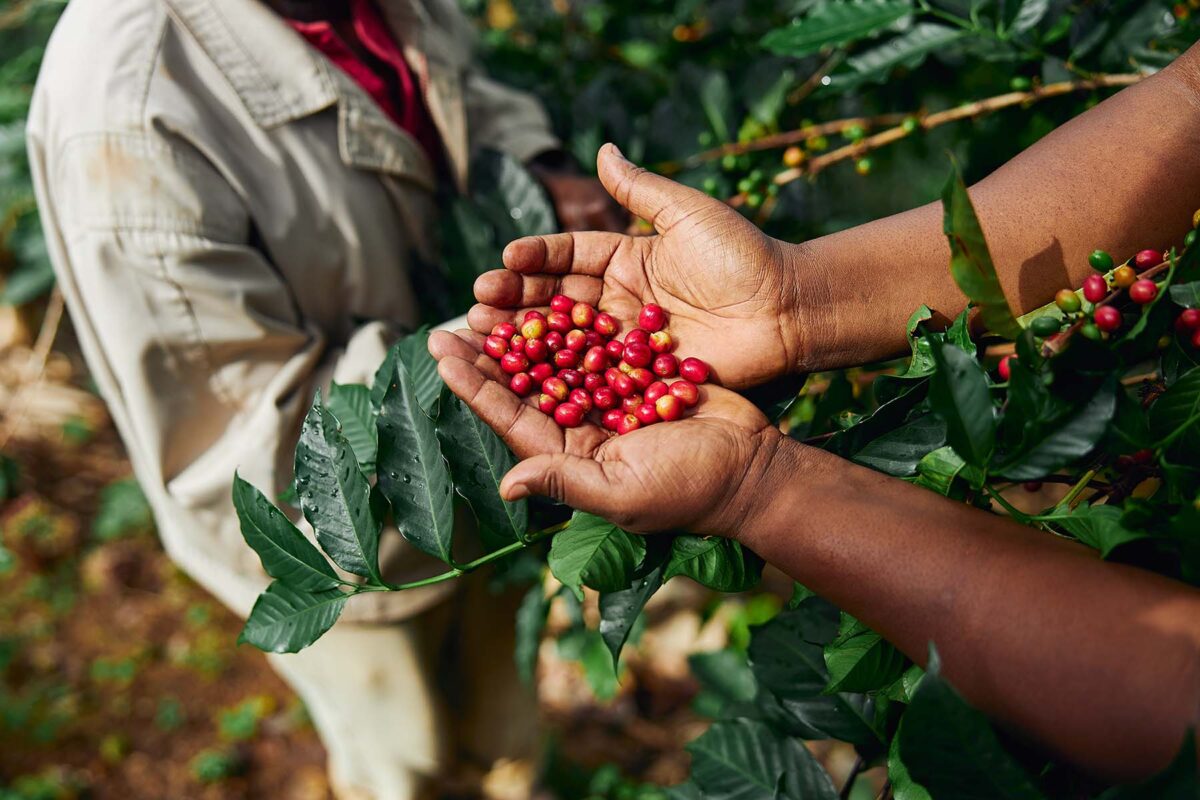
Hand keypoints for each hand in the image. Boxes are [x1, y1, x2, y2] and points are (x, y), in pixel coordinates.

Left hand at [428, 328, 786, 536]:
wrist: (753, 467)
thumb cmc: (690, 490)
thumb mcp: (623, 492)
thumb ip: (565, 482)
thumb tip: (507, 486)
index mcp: (569, 456)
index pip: (510, 417)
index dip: (474, 385)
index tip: (442, 350)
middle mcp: (582, 428)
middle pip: (525, 385)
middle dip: (489, 353)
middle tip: (456, 317)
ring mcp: (610, 401)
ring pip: (557, 360)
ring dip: (526, 332)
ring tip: (494, 299)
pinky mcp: (638, 377)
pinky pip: (598, 346)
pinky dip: (574, 323)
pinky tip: (551, 294)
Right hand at [471, 144, 814, 388]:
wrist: (787, 309)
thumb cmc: (743, 255)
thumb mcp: (689, 213)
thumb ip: (641, 189)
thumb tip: (603, 148)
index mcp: (628, 259)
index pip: (569, 256)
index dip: (536, 258)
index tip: (505, 258)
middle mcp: (621, 300)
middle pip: (557, 300)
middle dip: (515, 301)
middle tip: (478, 303)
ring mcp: (628, 342)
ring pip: (566, 340)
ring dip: (525, 339)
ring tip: (484, 334)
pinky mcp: (641, 376)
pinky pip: (595, 375)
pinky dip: (560, 377)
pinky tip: (524, 377)